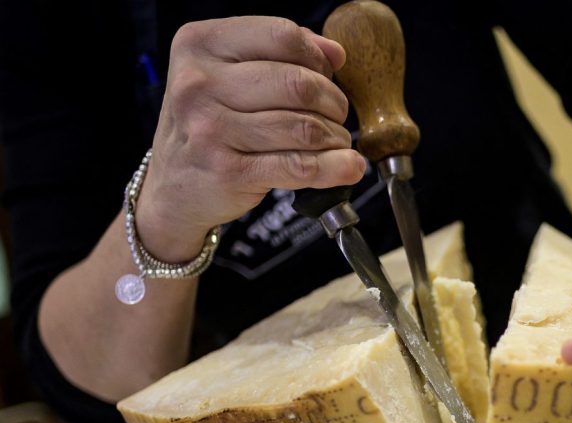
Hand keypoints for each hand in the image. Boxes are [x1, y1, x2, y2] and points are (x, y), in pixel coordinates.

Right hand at [140, 16, 365, 261]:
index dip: (317, 57)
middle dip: (333, 101)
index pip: (282, 36)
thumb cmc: (210, 124)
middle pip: (299, 83)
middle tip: (336, 114)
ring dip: (335, 137)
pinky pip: (299, 166)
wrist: (173, 187)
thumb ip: (280, 54)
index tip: (327, 75)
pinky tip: (348, 166)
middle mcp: (199, 84)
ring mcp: (210, 130)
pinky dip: (335, 167)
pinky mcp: (228, 172)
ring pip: (304, 127)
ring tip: (335, 142)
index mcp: (199, 45)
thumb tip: (335, 52)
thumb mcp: (229, 76)